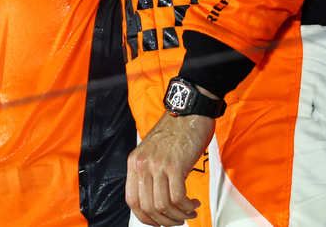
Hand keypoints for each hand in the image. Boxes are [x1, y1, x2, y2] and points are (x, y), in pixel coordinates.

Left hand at [127, 111, 214, 225]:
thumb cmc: (175, 132)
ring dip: (178, 216)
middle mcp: (142, 164)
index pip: (132, 200)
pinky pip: (178, 198)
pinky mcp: (175, 166)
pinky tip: (193, 203)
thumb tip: (155, 200)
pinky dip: (187, 206)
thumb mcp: (153, 152)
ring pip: (163, 206)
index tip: (159, 221)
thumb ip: (150, 172)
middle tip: (179, 219)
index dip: (145, 217)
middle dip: (165, 221)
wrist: (189, 111)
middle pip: (147, 207)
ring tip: (190, 211)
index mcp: (134, 162)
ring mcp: (157, 165)